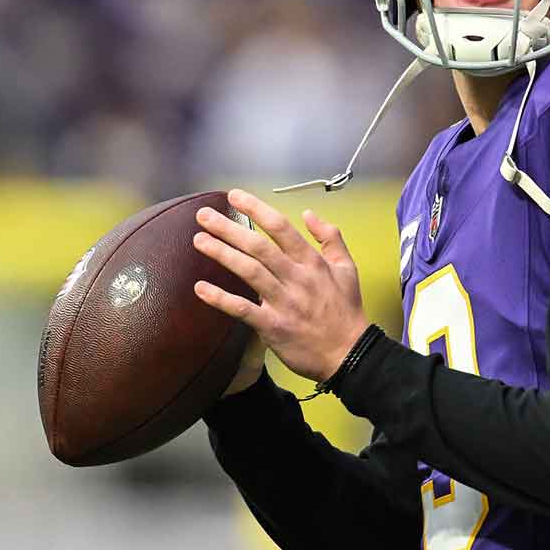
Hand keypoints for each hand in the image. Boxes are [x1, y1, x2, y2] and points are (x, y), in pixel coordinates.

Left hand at [192, 189, 370, 383]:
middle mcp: (296, 278)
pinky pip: (242, 309)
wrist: (349, 354)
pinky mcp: (272, 327)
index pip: (280, 228)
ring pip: (249, 271)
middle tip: (204, 215)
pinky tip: (200, 288)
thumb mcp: (348, 269)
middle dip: (229, 228)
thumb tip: (309, 214)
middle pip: (258, 246)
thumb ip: (330, 238)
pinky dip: (220, 299)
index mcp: (312, 262)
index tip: (234, 196)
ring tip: (200, 240)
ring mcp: (283, 302)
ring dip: (222, 254)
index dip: (256, 209)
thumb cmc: (346, 311)